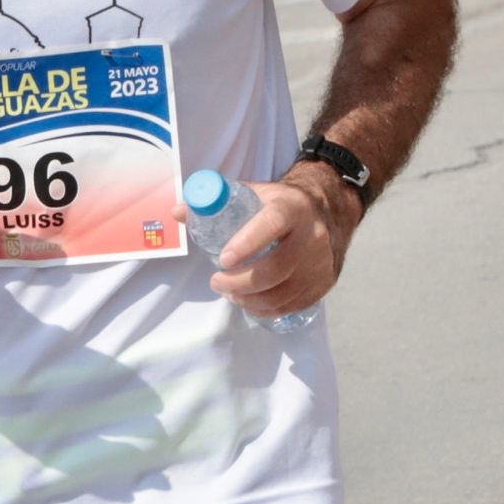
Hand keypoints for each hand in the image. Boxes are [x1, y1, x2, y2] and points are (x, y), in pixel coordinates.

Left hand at [173, 165, 360, 318]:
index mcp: (291, 207)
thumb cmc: (277, 204)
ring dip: (249, 299)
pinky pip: (293, 304)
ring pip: (283, 292)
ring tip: (229, 293)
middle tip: (216, 282)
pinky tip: (251, 303)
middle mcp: (312, 234)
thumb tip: (177, 212)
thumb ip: (215, 202)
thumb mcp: (252, 194)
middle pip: (276, 268)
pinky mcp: (325, 282)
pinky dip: (267, 309)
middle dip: (239, 282)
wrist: (324, 212)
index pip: (271, 224)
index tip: (222, 259)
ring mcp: (321, 261)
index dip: (246, 243)